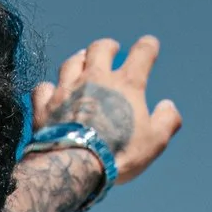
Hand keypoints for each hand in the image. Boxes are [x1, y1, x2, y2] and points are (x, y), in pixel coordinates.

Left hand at [33, 34, 181, 185]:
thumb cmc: (118, 154)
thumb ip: (167, 121)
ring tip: (82, 61)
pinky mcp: (44, 105)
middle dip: (108, 46)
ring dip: (79, 60)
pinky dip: (48, 88)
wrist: (74, 166)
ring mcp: (67, 89)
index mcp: (126, 84)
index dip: (148, 47)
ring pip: (71, 62)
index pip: (142, 53)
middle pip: (100, 48)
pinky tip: (51, 92)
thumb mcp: (155, 142)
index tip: (150, 45)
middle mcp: (95, 79)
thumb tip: (168, 106)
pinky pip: (43, 87)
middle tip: (111, 49)